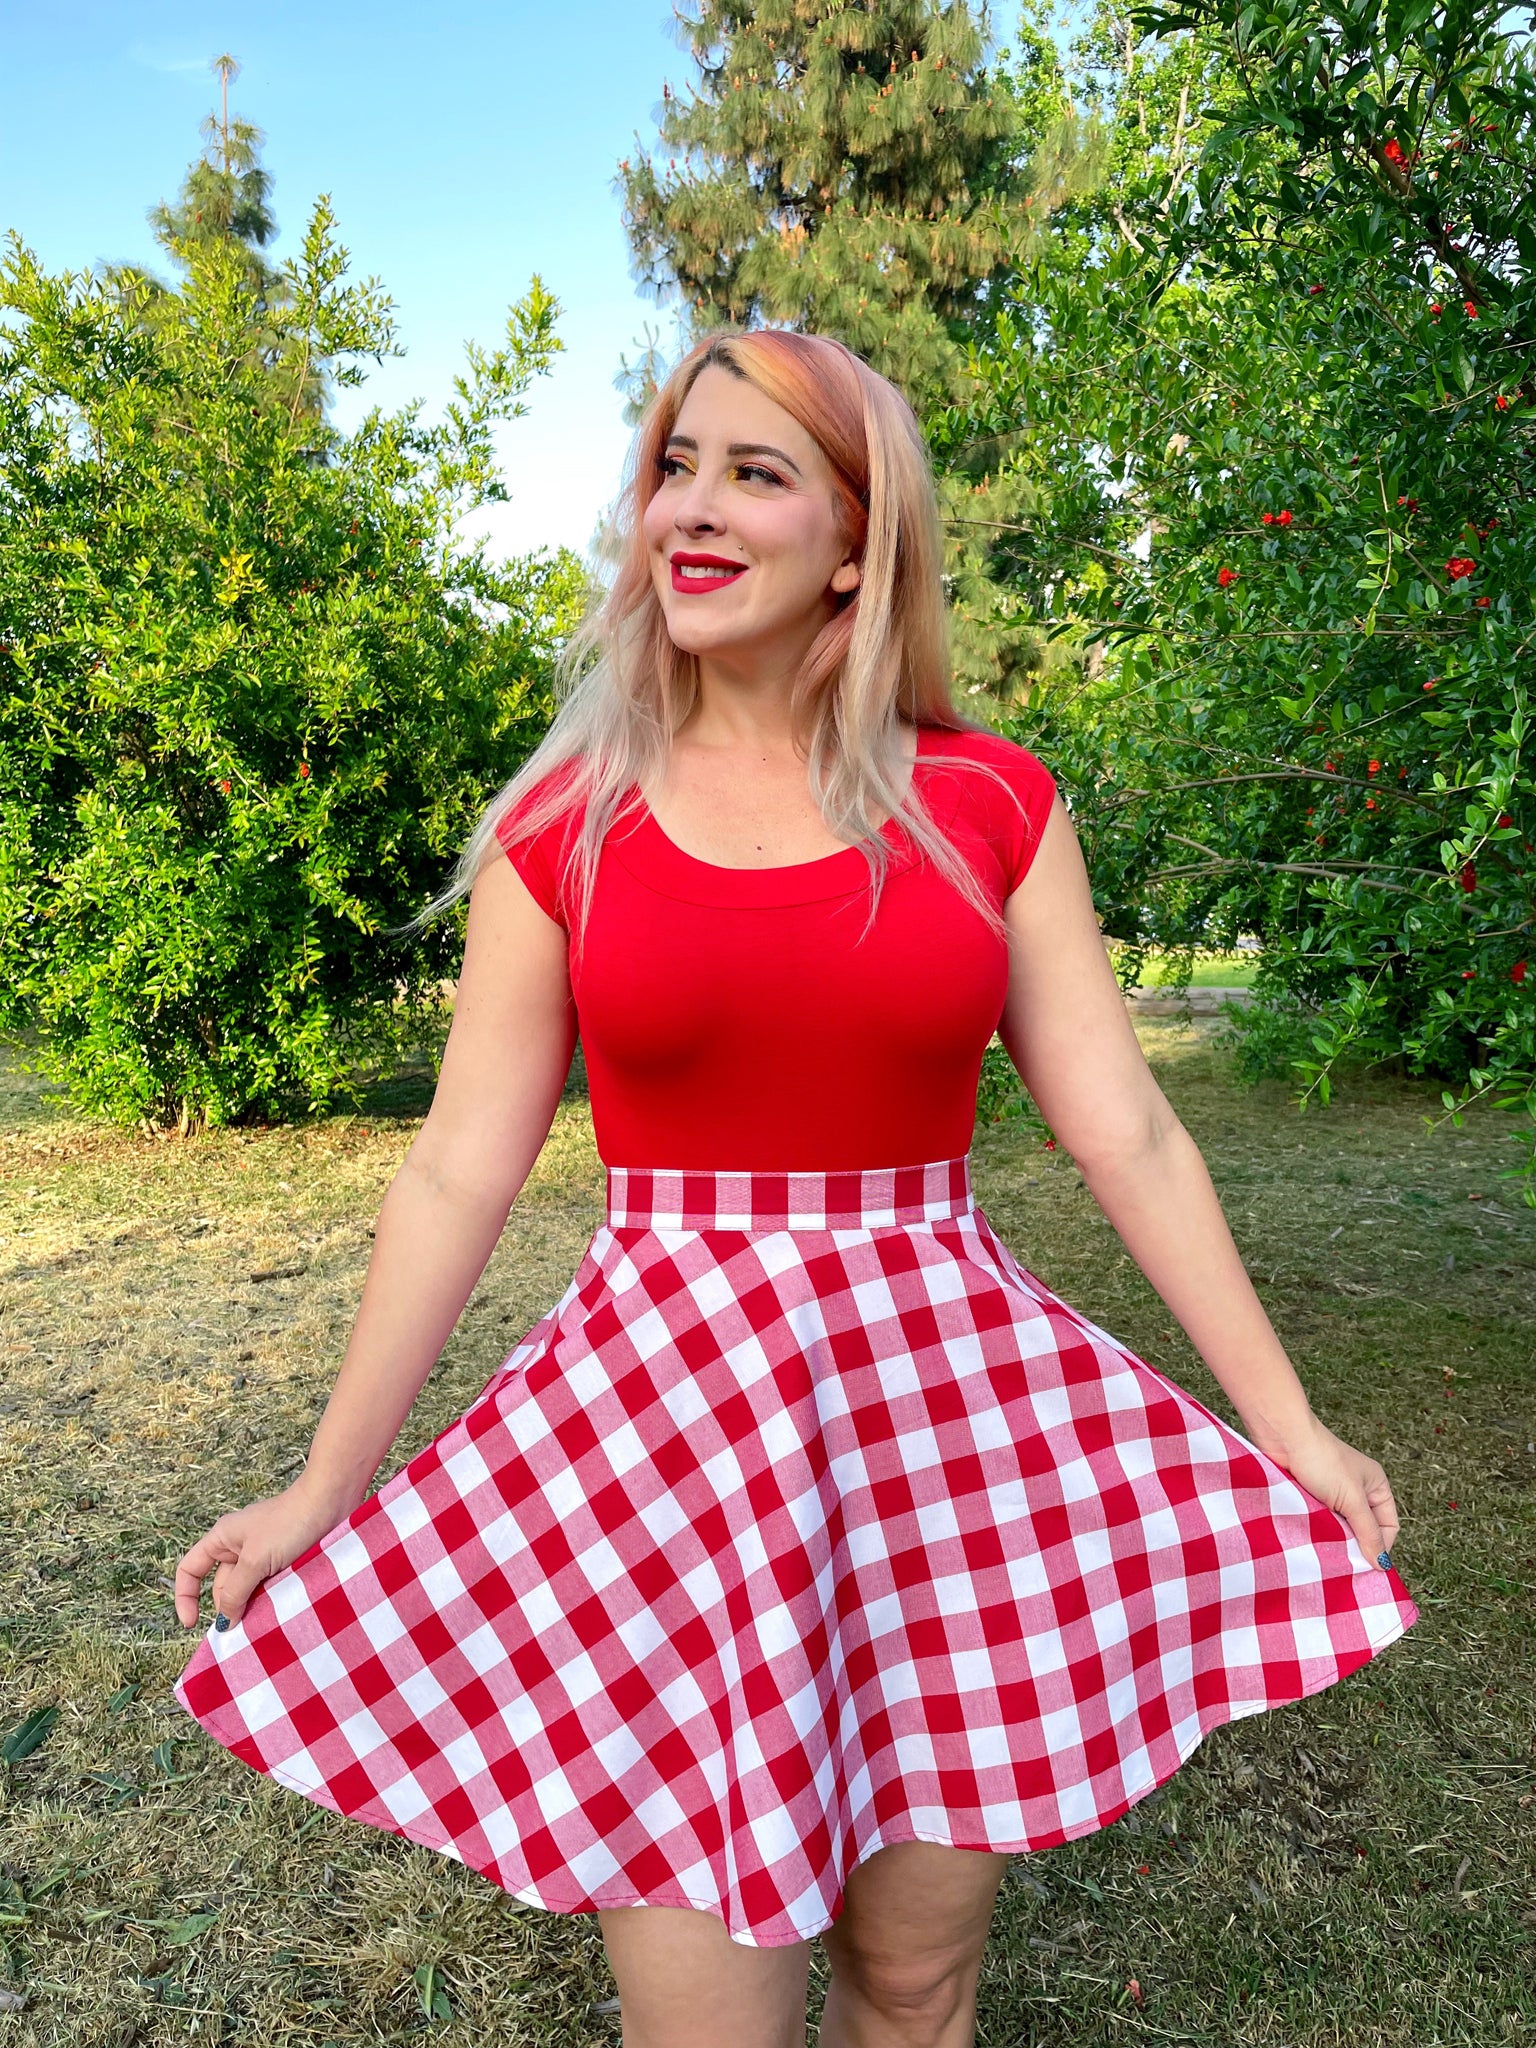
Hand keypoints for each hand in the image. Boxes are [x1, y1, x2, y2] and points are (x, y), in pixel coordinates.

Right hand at [174, 1477, 356, 1630]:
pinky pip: (270, 1588)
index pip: (189, 1570)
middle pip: (222, 1587)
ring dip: (253, 1608)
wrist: (333, 1502)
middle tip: (243, 1631)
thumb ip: (235, 1592)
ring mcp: (263, 1554)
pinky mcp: (285, 1561)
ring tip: (263, 1624)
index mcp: (222, 1538)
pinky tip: (279, 1614)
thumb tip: (223, 1623)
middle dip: (229, 1608)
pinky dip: (271, 1602)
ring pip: (248, 1591)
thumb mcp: (255, 1561)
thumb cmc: (290, 1523)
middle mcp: (239, 1546)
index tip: (192, 1624)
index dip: (185, 1598)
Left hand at [1259, 1415, 1400, 1566]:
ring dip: (1336, 1539)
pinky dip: (1320, 1532)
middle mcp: (1358, 1491)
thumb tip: (1382, 1563)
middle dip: (1356, 1545)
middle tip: (1344, 1562)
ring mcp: (1334, 1495)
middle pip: (1364, 1530)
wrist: (1282, 1438)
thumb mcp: (1352, 1499)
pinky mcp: (1312, 1498)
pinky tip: (1313, 1540)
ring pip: (1342, 1529)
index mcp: (1376, 1486)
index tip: (1365, 1564)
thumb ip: (1368, 1531)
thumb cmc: (1322, 1461)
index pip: (1388, 1526)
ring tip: (1327, 1551)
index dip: (1380, 1546)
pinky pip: (1322, 1523)